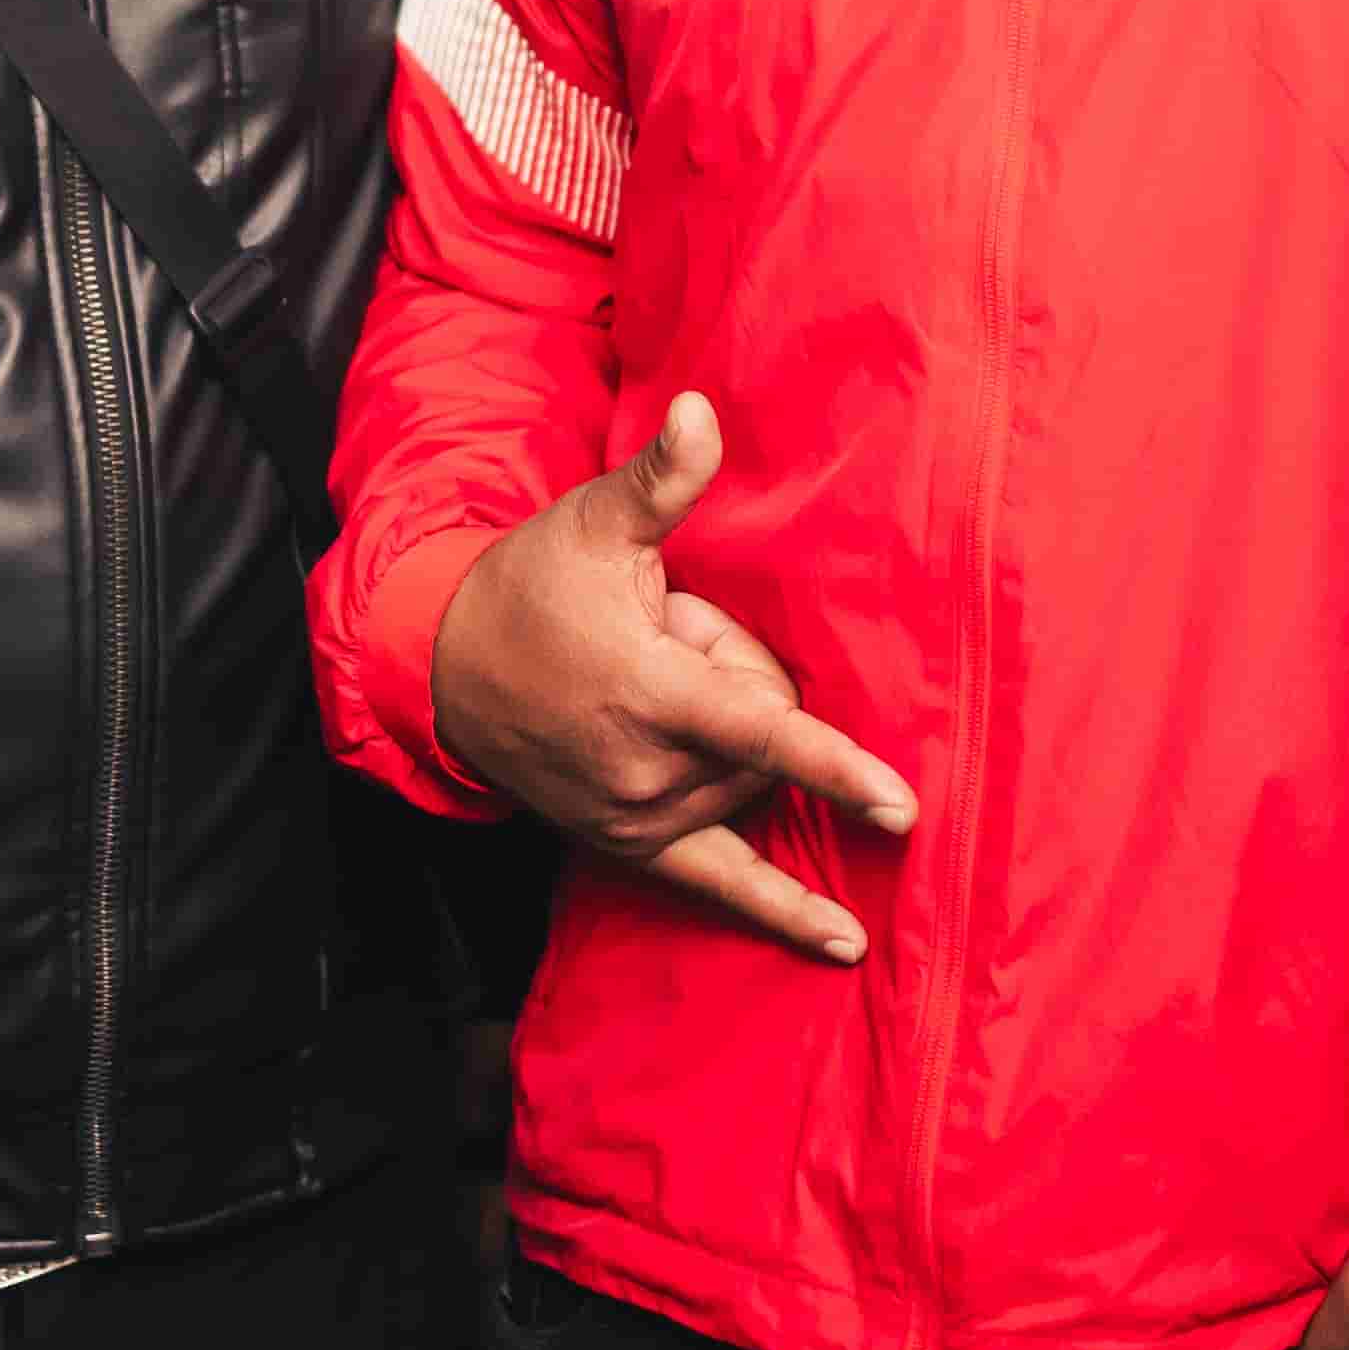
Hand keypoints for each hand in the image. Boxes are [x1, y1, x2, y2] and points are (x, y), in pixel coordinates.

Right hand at [431, 391, 913, 961]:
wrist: (447, 667)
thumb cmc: (532, 587)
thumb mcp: (597, 524)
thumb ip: (663, 479)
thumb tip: (701, 408)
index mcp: (650, 693)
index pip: (759, 736)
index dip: (834, 767)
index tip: (900, 804)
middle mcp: (647, 773)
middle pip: (762, 742)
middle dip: (742, 682)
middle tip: (670, 635)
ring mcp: (636, 819)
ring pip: (745, 789)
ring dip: (727, 742)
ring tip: (654, 686)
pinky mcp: (628, 847)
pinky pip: (718, 886)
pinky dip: (781, 914)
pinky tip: (842, 941)